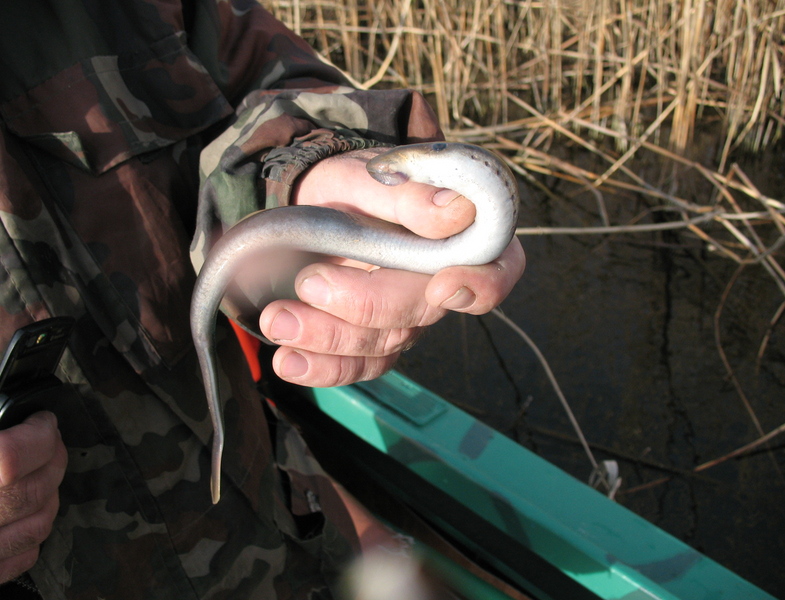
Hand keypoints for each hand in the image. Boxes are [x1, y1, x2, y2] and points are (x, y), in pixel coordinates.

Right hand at [0, 412, 66, 583]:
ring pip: (39, 523)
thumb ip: (1, 446)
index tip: (42, 422)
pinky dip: (33, 532)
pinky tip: (24, 512)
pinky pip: (24, 556)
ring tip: (38, 473)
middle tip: (47, 441)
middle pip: (34, 489)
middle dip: (52, 458)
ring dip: (48, 493)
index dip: (38, 435)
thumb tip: (17, 419)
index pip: (12, 458)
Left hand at [259, 147, 525, 386]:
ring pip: (385, 343)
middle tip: (310, 281)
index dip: (481, 284)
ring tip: (277, 318)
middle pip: (424, 310)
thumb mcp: (373, 173)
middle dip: (366, 304)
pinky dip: (322, 368)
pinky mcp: (375, 340)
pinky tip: (289, 362)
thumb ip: (411, 193)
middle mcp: (443, 280)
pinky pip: (359, 366)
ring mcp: (408, 315)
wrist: (318, 203)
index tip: (443, 285)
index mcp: (462, 233)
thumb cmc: (357, 182)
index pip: (500, 266)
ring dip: (329, 337)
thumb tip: (454, 210)